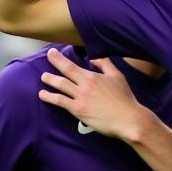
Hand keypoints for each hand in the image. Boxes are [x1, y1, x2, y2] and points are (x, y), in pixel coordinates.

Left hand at [38, 49, 152, 141]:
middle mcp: (85, 85)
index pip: (72, 65)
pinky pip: (60, 101)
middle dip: (54, 62)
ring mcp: (80, 98)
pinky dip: (49, 97)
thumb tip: (94, 57)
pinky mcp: (78, 110)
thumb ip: (105, 65)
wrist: (128, 118)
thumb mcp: (118, 77)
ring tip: (43, 77)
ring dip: (49, 80)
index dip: (60, 58)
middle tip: (47, 57)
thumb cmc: (125, 99)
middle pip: (65, 72)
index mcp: (93, 77)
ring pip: (60, 86)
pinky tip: (43, 95)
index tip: (52, 52)